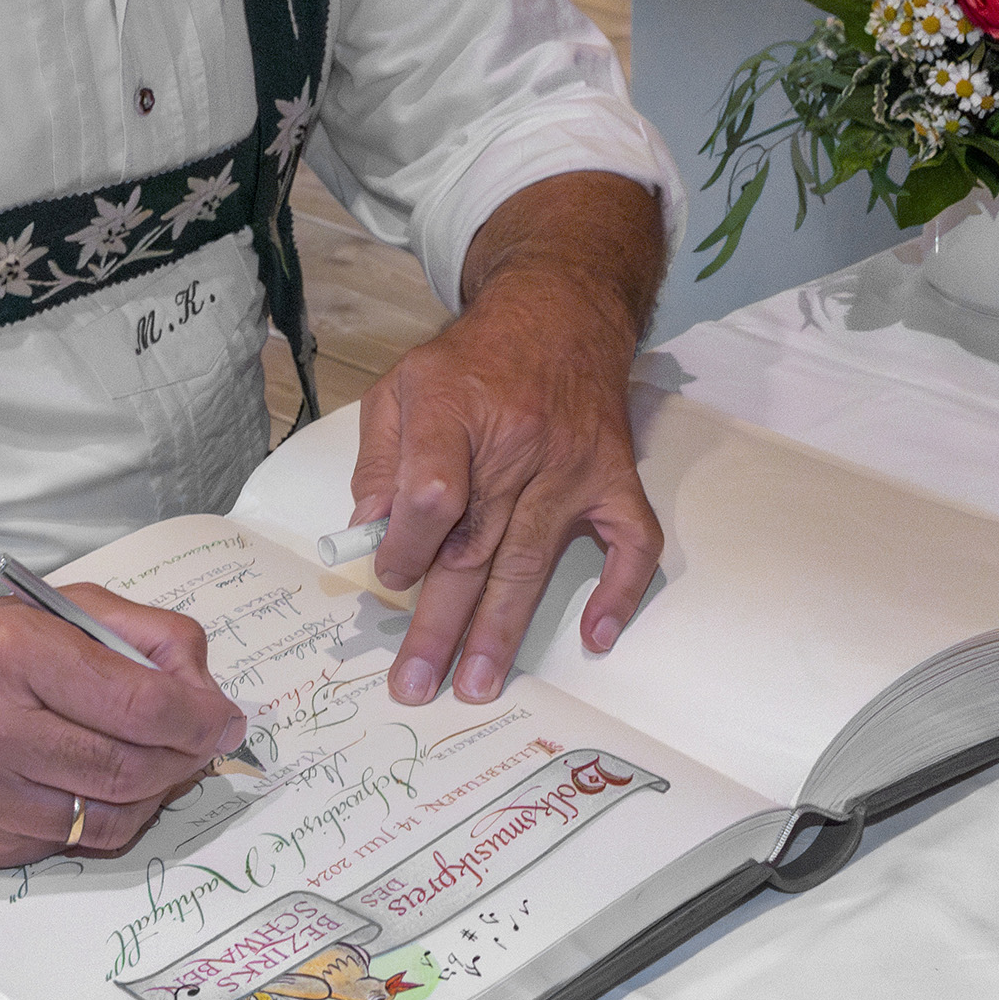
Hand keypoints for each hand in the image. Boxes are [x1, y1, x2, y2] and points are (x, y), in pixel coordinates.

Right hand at [0, 587, 244, 870]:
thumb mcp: (45, 613)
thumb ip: (138, 635)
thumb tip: (205, 689)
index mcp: (12, 653)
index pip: (140, 704)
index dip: (201, 719)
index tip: (227, 722)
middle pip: (132, 768)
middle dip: (185, 760)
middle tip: (202, 744)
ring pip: (108, 818)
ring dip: (151, 795)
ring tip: (155, 764)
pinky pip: (68, 844)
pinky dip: (100, 819)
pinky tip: (95, 786)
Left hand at [350, 177, 663, 707]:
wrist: (560, 314)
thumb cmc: (471, 361)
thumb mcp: (401, 386)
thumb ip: (379, 458)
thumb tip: (368, 532)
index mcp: (455, 410)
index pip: (430, 492)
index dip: (405, 544)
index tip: (391, 573)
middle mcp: (518, 442)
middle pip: (474, 545)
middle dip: (440, 623)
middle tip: (415, 685)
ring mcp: (574, 465)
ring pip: (533, 559)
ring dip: (503, 629)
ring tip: (476, 685)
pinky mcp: (614, 478)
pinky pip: (630, 541)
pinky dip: (620, 590)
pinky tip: (597, 636)